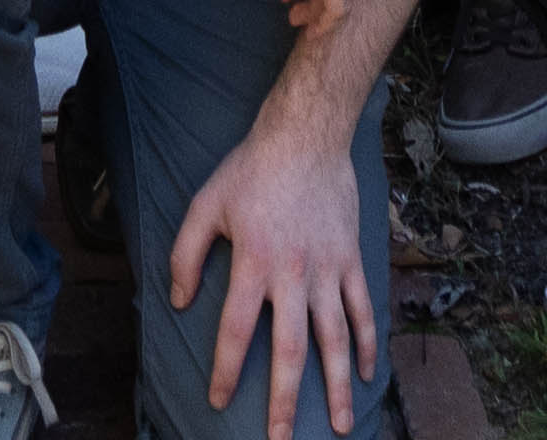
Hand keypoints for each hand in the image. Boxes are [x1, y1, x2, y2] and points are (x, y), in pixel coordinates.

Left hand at [169, 99, 382, 439]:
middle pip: (291, 350)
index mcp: (253, 262)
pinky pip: (363, 309)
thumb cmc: (251, 171)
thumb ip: (186, 255)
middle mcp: (292, 273)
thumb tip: (178, 302)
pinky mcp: (351, 260)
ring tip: (341, 425)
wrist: (307, 136)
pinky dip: (368, 343)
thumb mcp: (205, 205)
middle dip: (286, 401)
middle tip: (281, 439)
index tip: (220, 402)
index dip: (228, 370)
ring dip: (338, 386)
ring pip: (335, 338)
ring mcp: (327, 269)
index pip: (237, 330)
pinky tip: (367, 373)